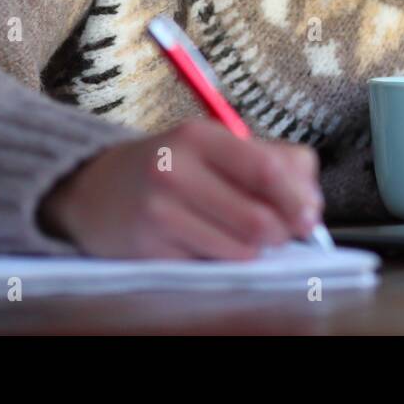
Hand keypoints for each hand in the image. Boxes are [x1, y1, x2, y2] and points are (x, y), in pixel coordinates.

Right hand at [36, 117, 323, 258]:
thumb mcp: (213, 146)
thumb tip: (311, 202)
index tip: (311, 216)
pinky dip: (223, 261)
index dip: (298, 199)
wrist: (92, 190)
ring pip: (239, 250)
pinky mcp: (147, 251)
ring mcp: (157, 213)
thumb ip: (270, 161)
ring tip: (241, 236)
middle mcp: (174, 170)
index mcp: (199, 136)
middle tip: (280, 233)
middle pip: (258, 218)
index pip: (267, 169)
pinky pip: (210, 267)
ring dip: (254, 250)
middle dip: (281, 233)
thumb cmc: (170, 167)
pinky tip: (209, 244)